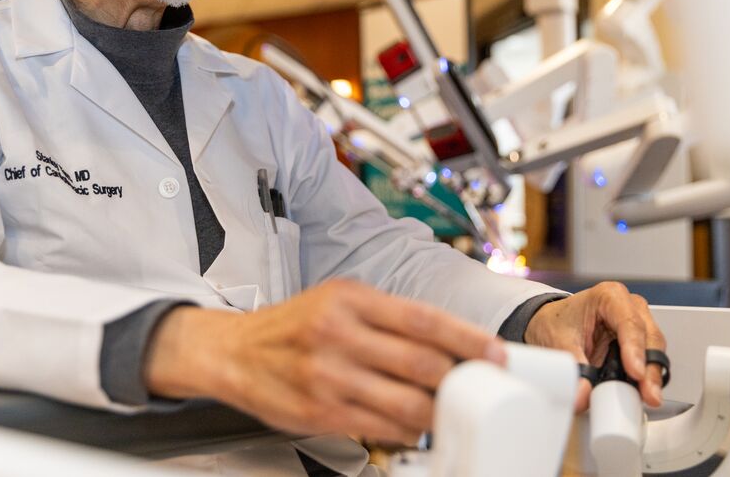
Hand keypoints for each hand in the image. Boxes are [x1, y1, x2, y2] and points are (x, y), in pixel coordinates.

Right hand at [143, 279, 506, 444]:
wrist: (234, 352)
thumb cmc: (294, 326)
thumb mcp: (339, 300)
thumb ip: (390, 317)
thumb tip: (449, 341)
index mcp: (349, 299)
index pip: (424, 319)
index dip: (468, 339)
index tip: (495, 353)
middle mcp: (338, 335)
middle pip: (422, 363)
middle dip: (460, 379)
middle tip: (478, 384)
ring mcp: (327, 377)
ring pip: (407, 403)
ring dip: (438, 411)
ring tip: (450, 408)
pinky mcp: (319, 413)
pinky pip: (381, 428)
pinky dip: (408, 430)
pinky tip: (415, 424)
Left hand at [522, 282, 666, 411]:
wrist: (549, 326)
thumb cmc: (556, 323)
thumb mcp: (558, 342)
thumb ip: (572, 367)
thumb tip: (583, 394)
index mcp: (610, 296)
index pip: (629, 322)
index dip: (635, 349)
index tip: (635, 373)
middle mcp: (630, 307)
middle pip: (649, 337)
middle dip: (650, 368)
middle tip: (648, 394)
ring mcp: (638, 325)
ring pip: (654, 351)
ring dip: (651, 376)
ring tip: (647, 398)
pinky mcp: (639, 345)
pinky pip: (648, 362)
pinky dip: (645, 379)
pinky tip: (640, 393)